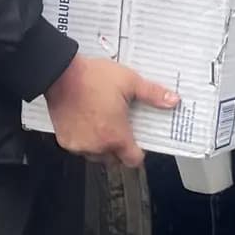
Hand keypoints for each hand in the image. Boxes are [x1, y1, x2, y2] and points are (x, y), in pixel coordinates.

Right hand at [44, 56, 179, 167]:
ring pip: (96, 155)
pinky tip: (87, 121)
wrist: (61, 74)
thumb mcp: (130, 82)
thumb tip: (173, 100)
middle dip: (119, 148)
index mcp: (116, 136)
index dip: (138, 152)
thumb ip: (152, 94)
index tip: (137, 141)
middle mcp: (96, 146)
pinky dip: (85, 139)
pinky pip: (80, 147)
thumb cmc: (93, 78)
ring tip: (103, 122)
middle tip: (120, 127)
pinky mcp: (64, 140)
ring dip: (101, 145)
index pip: (132, 161)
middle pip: (114, 159)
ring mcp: (79, 145)